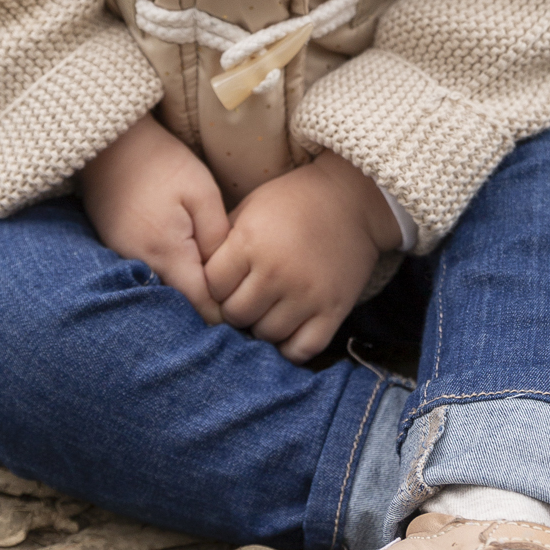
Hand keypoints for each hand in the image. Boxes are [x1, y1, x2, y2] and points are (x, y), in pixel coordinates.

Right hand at [79, 115, 227, 325]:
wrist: (110, 144)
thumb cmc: (162, 163)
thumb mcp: (202, 193)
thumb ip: (218, 238)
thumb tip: (229, 277)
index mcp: (166, 254)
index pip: (201, 307)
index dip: (227, 314)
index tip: (248, 309)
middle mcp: (140, 267)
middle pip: (181, 307)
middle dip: (208, 308)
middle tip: (237, 298)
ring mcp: (124, 262)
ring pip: (164, 295)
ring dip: (187, 294)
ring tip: (214, 283)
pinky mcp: (117, 253)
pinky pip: (149, 279)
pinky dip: (169, 279)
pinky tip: (187, 265)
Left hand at [202, 150, 399, 363]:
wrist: (353, 199)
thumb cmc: (293, 201)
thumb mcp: (250, 207)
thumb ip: (222, 242)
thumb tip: (196, 276)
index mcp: (250, 242)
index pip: (212, 287)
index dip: (215, 284)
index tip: (226, 278)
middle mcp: (276, 272)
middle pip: (235, 315)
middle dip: (235, 307)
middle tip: (245, 296)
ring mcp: (306, 295)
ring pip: (265, 335)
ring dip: (261, 326)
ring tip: (267, 308)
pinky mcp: (333, 311)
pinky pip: (302, 350)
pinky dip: (290, 347)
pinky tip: (287, 329)